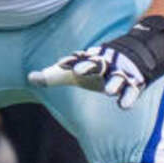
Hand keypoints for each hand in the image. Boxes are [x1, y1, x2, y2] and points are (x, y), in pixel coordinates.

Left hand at [29, 16, 163, 109]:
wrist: (130, 57)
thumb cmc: (94, 69)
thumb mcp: (74, 72)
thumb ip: (54, 76)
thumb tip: (30, 77)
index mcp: (90, 60)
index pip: (79, 60)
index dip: (72, 62)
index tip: (62, 64)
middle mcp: (106, 65)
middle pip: (97, 64)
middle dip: (88, 67)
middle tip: (78, 71)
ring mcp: (121, 74)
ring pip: (117, 77)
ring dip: (113, 83)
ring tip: (108, 91)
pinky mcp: (134, 84)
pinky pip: (132, 90)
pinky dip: (128, 96)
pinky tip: (124, 105)